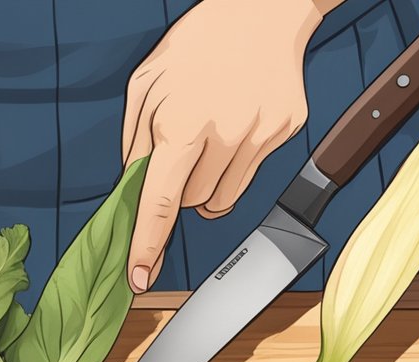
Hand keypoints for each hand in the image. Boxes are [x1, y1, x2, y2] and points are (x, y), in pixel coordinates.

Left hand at [121, 0, 325, 292]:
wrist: (262, 10)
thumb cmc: (200, 42)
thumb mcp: (146, 83)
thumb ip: (135, 140)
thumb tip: (134, 186)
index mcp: (182, 124)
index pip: (160, 202)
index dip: (147, 245)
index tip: (139, 277)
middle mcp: (224, 136)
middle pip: (191, 203)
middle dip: (178, 187)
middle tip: (181, 147)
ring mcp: (259, 138)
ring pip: (221, 198)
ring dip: (207, 183)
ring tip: (209, 137)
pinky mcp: (285, 134)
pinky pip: (250, 176)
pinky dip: (235, 163)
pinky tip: (236, 124)